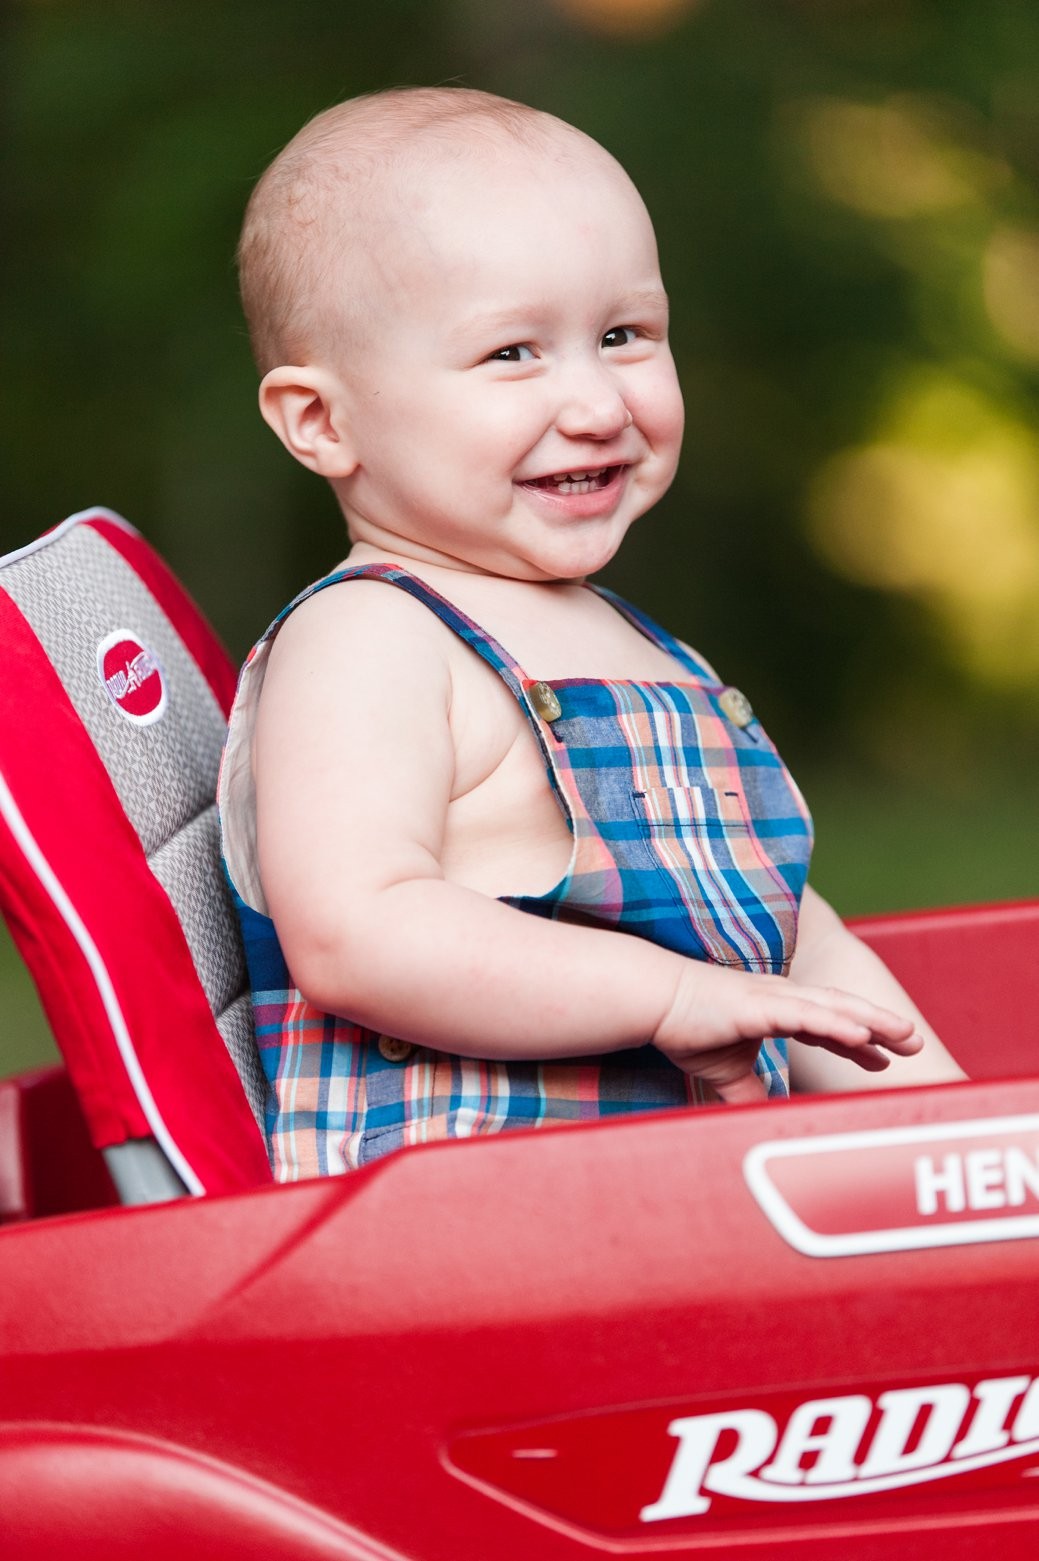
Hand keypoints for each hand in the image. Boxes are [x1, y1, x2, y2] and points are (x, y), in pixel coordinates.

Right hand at [652, 962, 922, 1104]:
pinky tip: (861, 1033)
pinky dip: (837, 1023)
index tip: (885, 1057)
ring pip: (836, 1009)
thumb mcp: (726, 1072)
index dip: (859, 1040)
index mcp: (777, 1011)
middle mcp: (784, 1000)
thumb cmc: (686, 1028)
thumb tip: (761, 1118)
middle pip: (844, 1012)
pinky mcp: (762, 1005)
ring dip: (872, 1021)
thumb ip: (749, 1093)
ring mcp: (776, 999)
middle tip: (915, 1042)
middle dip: (881, 1026)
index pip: (829, 1025)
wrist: (655, 1004)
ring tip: (905, 1034)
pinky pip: (808, 1015)